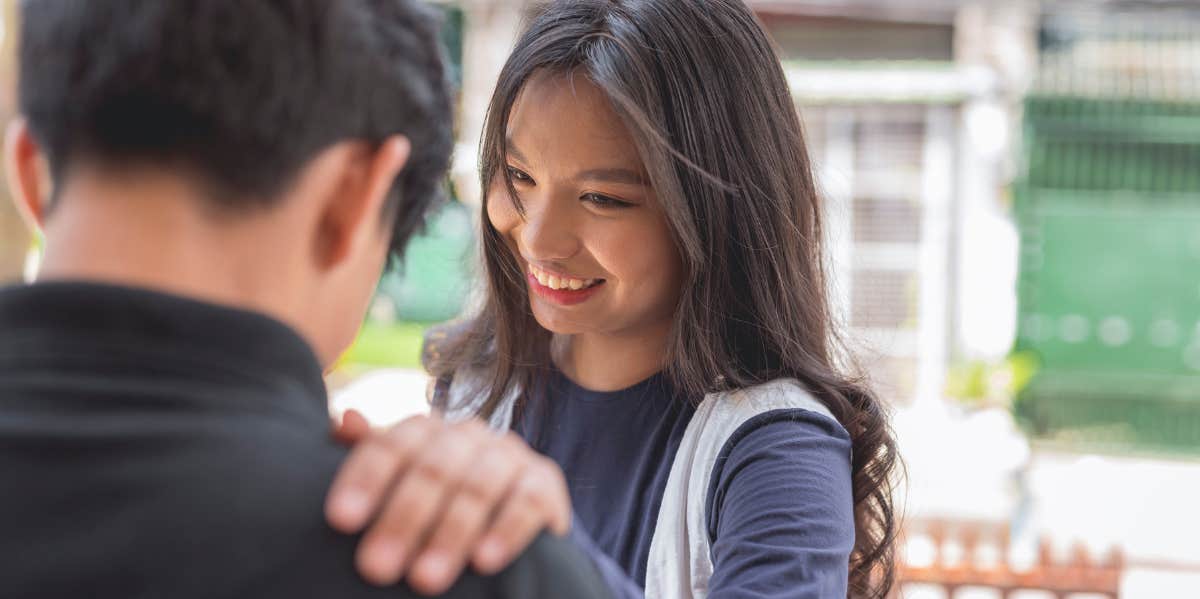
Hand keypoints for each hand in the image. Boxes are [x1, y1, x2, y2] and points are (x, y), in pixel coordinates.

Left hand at [326, 413, 571, 594]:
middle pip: (433, 468)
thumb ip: (370, 455)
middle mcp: (469, 435)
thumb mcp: (400, 482)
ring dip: (450, 534)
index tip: (341, 519)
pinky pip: (527, 501)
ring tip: (425, 580)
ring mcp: (510, 454)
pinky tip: (484, 562)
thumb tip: (344, 424)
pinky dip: (506, 531)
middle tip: (375, 568)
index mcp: (428, 431)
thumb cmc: (438, 505)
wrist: (508, 516)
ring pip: (478, 486)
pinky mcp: (545, 481)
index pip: (392, 443)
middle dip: (402, 519)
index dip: (365, 479)